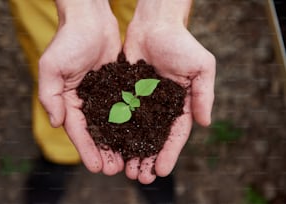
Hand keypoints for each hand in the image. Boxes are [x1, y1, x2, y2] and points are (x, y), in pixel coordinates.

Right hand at [38, 0, 123, 174]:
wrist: (91, 20)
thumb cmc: (69, 41)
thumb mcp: (52, 67)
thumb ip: (51, 96)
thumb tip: (57, 123)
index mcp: (69, 100)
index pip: (78, 131)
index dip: (87, 150)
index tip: (96, 167)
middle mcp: (86, 101)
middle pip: (96, 132)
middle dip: (104, 152)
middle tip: (115, 170)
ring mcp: (103, 95)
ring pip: (112, 124)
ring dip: (119, 143)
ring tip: (128, 160)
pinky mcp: (118, 87)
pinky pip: (124, 109)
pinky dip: (130, 123)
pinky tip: (139, 136)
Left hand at [123, 0, 215, 183]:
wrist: (155, 24)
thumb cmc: (181, 42)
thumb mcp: (202, 67)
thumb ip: (204, 94)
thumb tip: (206, 123)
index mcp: (180, 104)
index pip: (175, 135)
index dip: (168, 153)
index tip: (160, 171)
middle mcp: (161, 107)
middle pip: (154, 139)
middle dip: (148, 159)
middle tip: (140, 178)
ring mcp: (142, 102)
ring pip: (136, 132)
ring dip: (131, 152)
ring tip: (125, 170)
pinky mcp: (126, 93)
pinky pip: (121, 115)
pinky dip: (117, 132)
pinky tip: (111, 146)